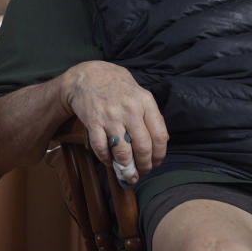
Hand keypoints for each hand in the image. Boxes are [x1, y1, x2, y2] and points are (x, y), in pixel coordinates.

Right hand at [60, 60, 168, 184]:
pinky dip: (106, 160)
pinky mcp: (93, 122)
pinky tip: (110, 162)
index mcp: (145, 102)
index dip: (159, 154)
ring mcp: (111, 116)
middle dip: (145, 165)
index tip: (157, 162)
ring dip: (127, 168)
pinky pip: (102, 148)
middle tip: (143, 171)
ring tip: (129, 174)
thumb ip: (151, 115)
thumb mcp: (140, 94)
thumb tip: (163, 140)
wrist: (88, 75)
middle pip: (143, 147)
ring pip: (123, 151)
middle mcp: (130, 109)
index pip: (159, 135)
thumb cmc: (118, 87)